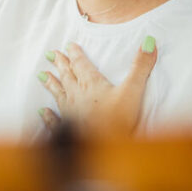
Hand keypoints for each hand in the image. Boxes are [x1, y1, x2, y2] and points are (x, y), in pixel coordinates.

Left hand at [37, 38, 156, 134]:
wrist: (103, 149)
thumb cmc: (118, 120)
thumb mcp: (133, 90)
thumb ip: (140, 66)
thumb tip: (149, 41)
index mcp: (91, 84)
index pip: (81, 65)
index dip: (75, 54)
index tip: (69, 45)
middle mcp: (76, 96)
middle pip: (67, 76)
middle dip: (60, 64)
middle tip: (51, 54)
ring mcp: (70, 113)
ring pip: (58, 94)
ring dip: (51, 83)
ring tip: (42, 74)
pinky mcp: (68, 129)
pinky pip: (55, 120)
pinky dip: (48, 115)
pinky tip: (43, 111)